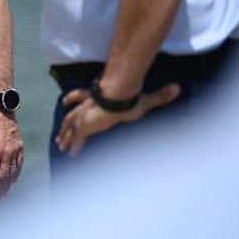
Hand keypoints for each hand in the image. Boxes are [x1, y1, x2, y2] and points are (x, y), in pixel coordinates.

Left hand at [0, 107, 23, 203]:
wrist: (0, 108)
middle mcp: (6, 153)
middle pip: (4, 178)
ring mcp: (15, 150)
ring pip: (12, 173)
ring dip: (8, 186)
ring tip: (3, 194)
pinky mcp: (20, 147)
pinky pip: (19, 164)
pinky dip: (16, 174)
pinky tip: (12, 181)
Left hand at [55, 83, 180, 155]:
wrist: (118, 99)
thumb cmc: (130, 99)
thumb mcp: (147, 99)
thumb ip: (161, 95)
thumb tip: (178, 87)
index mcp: (100, 98)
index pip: (84, 97)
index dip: (75, 98)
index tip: (66, 100)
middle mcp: (89, 105)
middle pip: (74, 113)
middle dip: (68, 121)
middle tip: (61, 128)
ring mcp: (85, 115)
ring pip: (71, 124)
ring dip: (65, 133)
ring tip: (60, 143)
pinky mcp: (84, 125)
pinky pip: (74, 136)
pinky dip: (69, 142)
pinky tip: (65, 150)